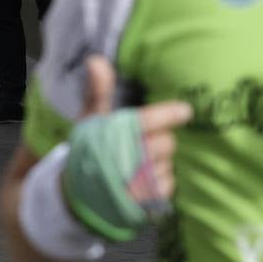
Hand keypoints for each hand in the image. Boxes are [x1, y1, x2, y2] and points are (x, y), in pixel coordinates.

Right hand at [67, 56, 191, 229]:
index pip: (147, 121)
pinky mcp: (148, 202)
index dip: (168, 114)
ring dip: (159, 161)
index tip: (185, 110)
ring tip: (140, 163)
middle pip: (166, 142)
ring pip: (169, 163)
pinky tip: (145, 178)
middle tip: (145, 140)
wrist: (76, 195)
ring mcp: (140, 184)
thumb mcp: (90, 120)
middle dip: (159, 140)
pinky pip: (169, 184)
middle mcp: (128, 160)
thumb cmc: (88, 151)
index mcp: (113, 136)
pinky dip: (160, 180)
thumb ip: (97, 92)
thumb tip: (95, 59)